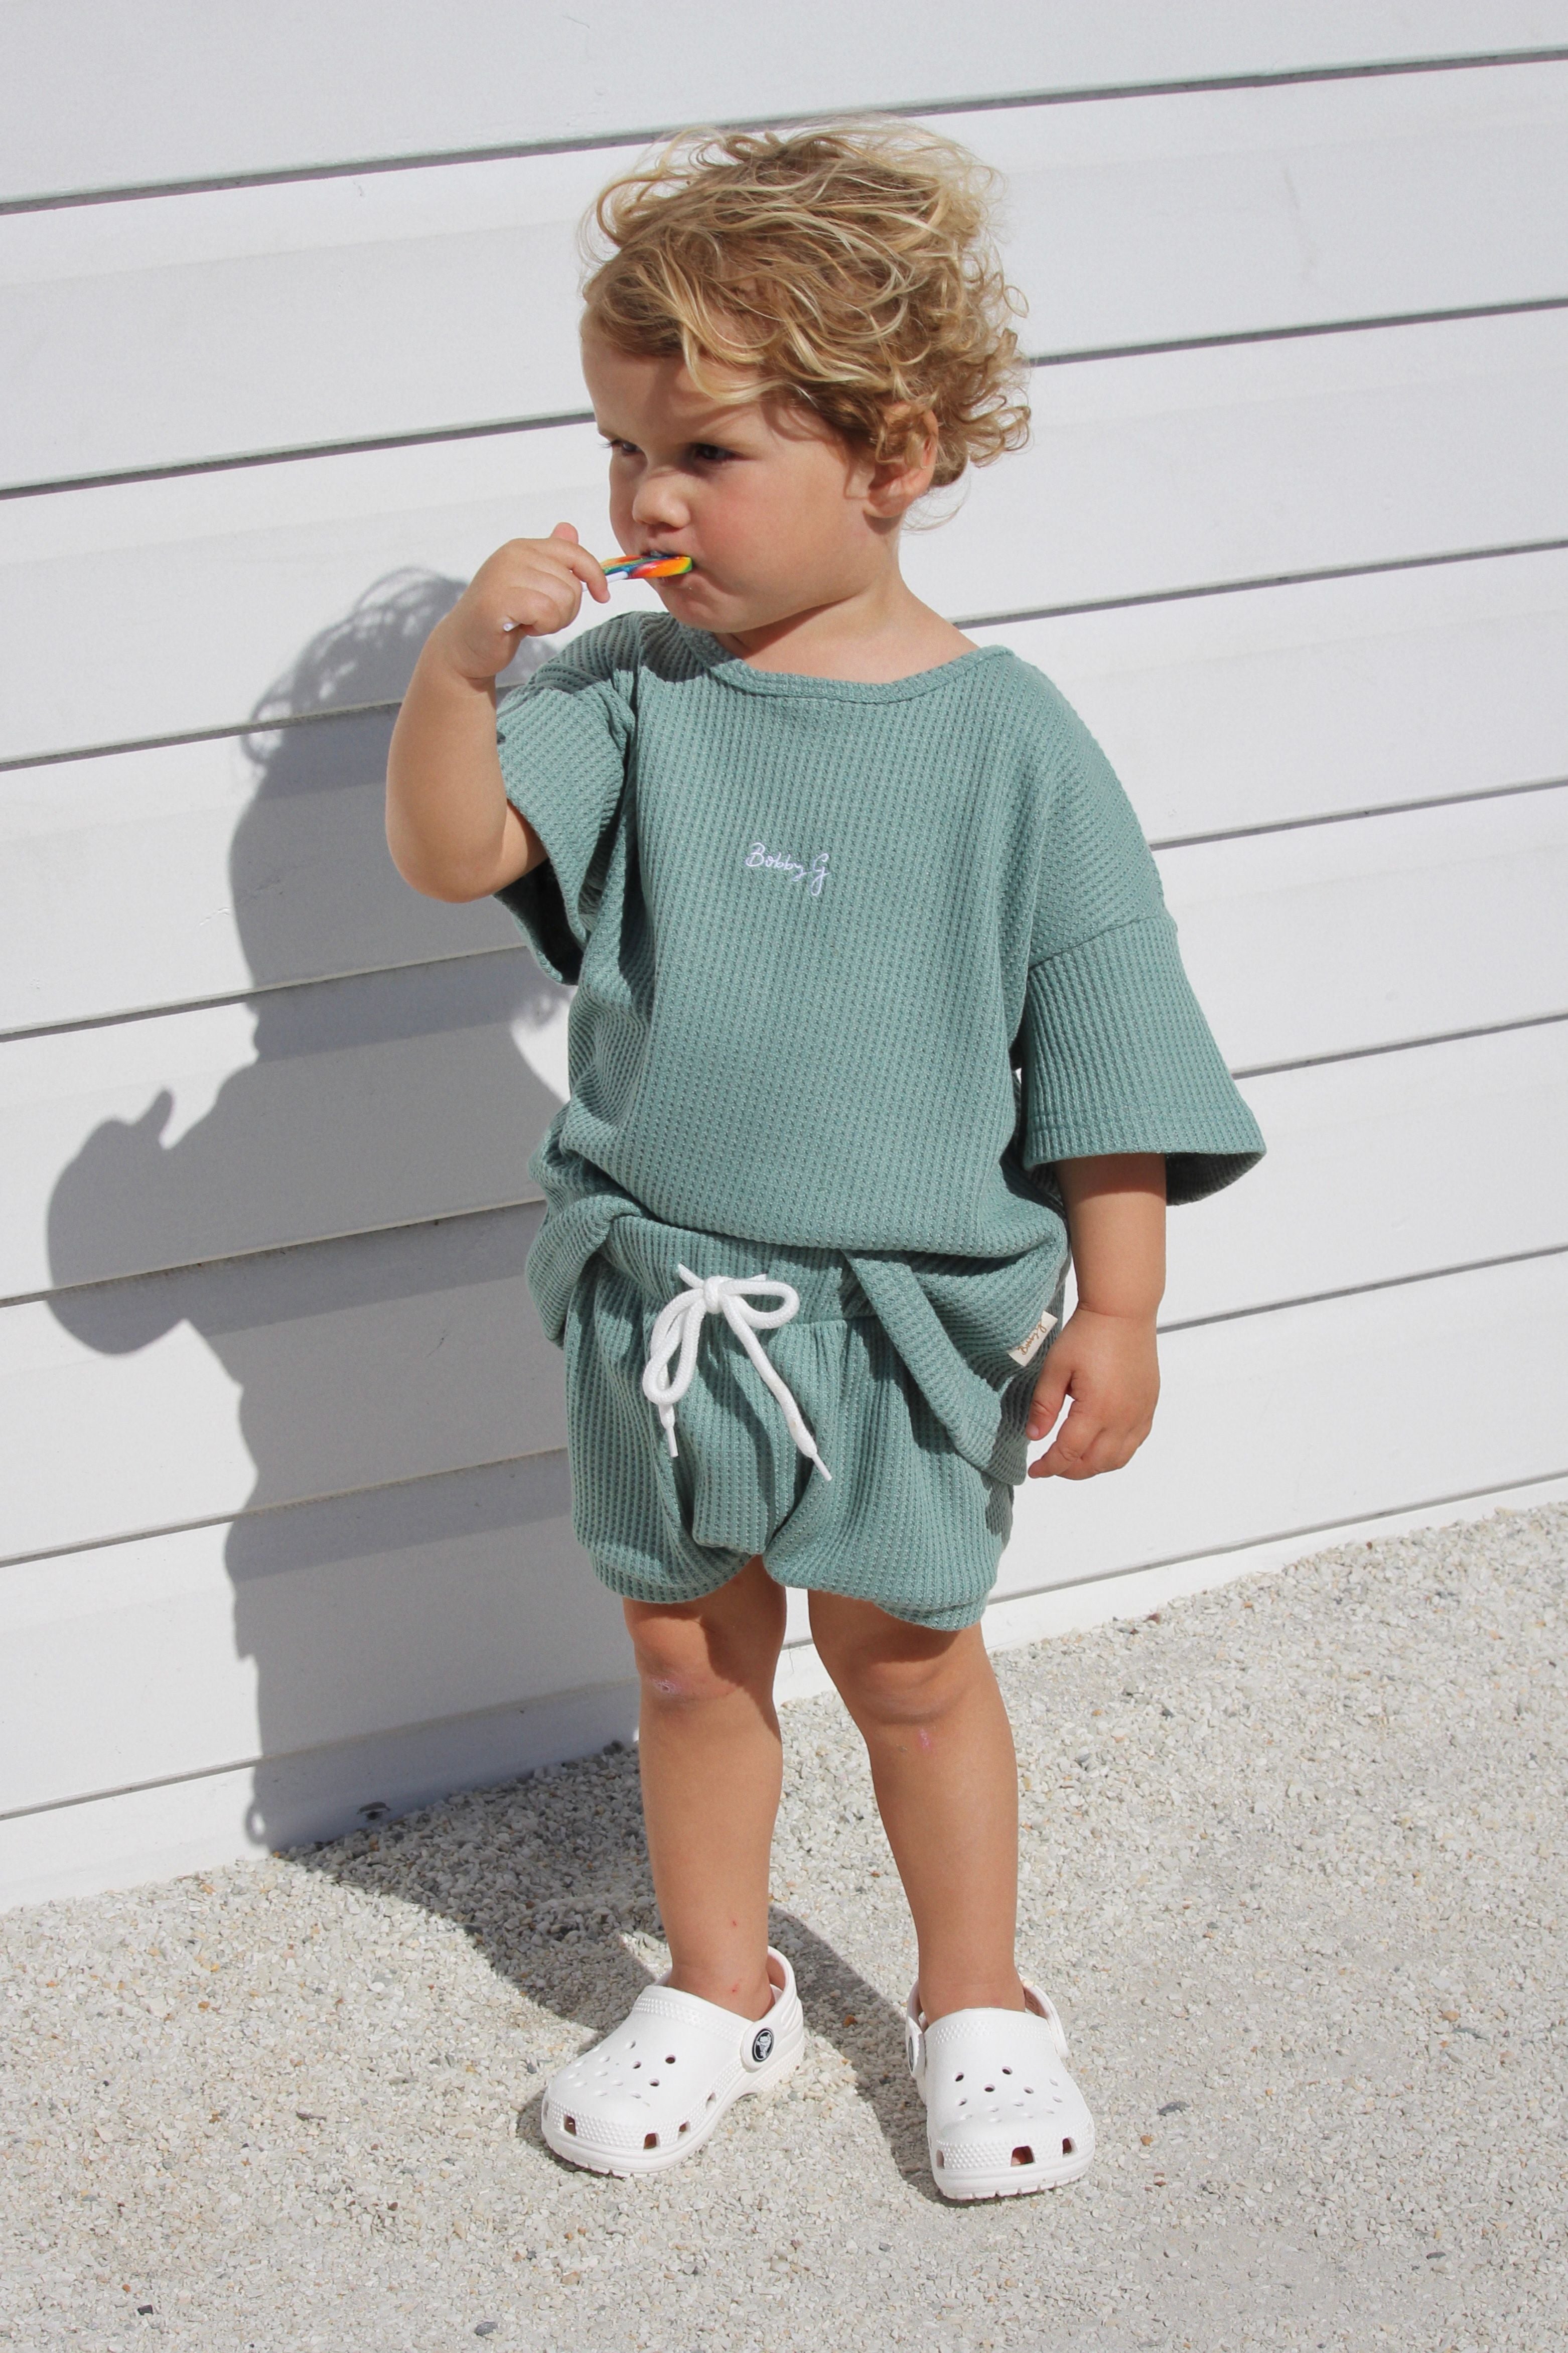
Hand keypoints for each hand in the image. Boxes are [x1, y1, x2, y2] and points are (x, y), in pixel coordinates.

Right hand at [432, 524, 608, 682]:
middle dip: (566, 609)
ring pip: (563, 598)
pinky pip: (546, 612)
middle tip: (541, 618)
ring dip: (554, 620)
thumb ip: (550, 558)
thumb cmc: (502, 615)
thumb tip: (569, 529)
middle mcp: (513, 555)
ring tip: (531, 622)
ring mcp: (503, 575)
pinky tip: (524, 628)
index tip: (602, 596)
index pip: (574, 552)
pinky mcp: (498, 601)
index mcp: (523, 547)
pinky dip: (542, 627)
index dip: (595, 575)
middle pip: (572, 583)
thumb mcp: (530, 582)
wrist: (465, 645)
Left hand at [1024, 1306, 1159, 1479]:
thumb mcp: (1055, 1368)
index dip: (1049, 1466)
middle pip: (1094, 1463)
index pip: (1069, 1454)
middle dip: (1069, 1470)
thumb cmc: (1088, 1335)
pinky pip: (1135, 1442)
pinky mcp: (1149, 1405)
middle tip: (1051, 1465)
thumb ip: (1044, 1406)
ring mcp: (1140, 1413)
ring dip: (1093, 1466)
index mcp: (1096, 1410)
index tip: (1034, 1471)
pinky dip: (1116, 1453)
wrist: (1122, 1312)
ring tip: (1073, 1460)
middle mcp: (1123, 1418)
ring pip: (1118, 1459)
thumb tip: (1034, 1437)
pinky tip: (1101, 1446)